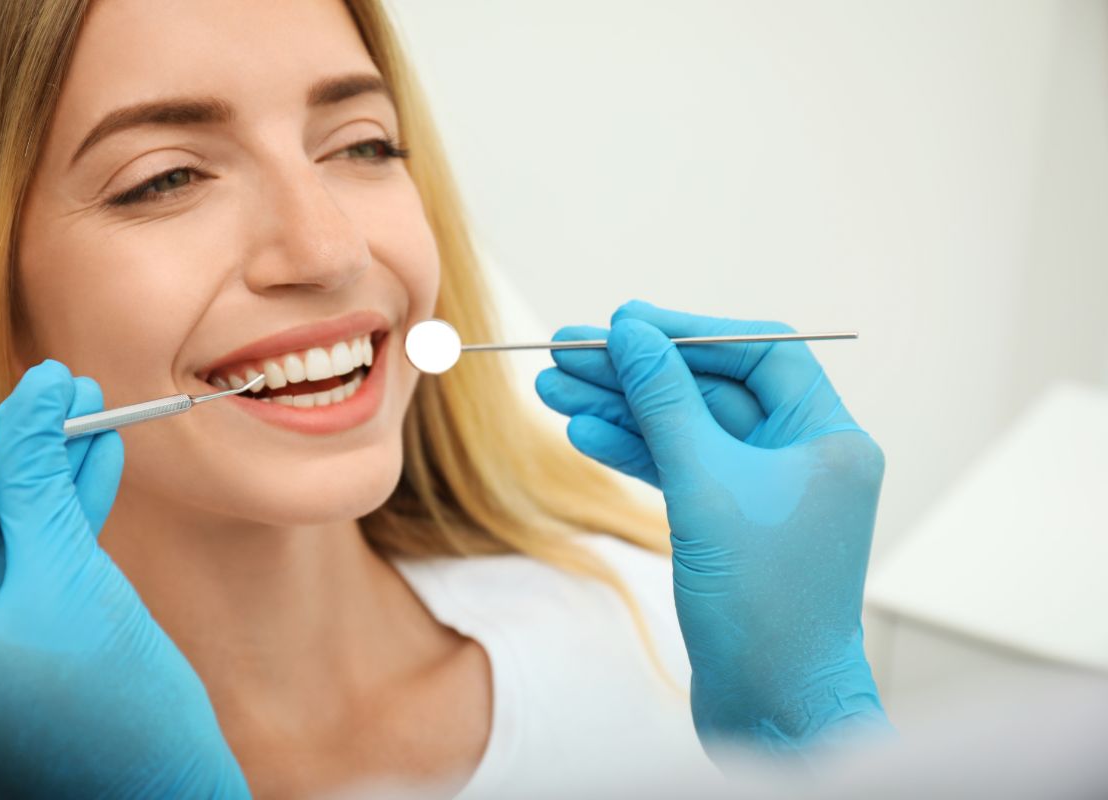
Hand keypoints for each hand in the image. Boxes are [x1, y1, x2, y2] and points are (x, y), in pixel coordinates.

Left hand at [0, 360, 248, 798]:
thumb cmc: (111, 720)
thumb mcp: (69, 579)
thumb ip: (36, 478)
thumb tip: (35, 395)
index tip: (22, 405)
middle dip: (12, 448)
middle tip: (73, 402)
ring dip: (44, 475)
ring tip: (98, 421)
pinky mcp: (7, 649)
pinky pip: (20, 568)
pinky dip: (59, 518)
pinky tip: (99, 469)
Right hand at [536, 300, 890, 755]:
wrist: (771, 707)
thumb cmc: (763, 607)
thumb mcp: (704, 487)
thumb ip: (665, 402)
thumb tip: (630, 333)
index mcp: (828, 437)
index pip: (757, 352)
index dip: (687, 332)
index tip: (622, 322)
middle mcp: (804, 457)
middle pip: (710, 389)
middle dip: (636, 373)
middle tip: (566, 353)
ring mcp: (766, 492)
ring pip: (686, 430)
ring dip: (621, 410)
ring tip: (553, 390)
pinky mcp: (732, 525)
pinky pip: (680, 470)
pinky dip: (634, 452)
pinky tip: (584, 434)